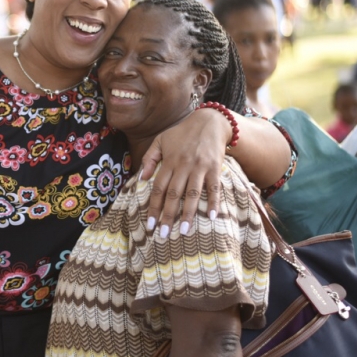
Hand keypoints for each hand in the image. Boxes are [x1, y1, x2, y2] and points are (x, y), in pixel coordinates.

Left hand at [138, 108, 229, 235]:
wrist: (210, 121)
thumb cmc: (182, 133)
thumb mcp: (161, 140)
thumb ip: (149, 158)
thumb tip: (141, 179)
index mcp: (169, 161)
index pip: (159, 188)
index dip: (154, 207)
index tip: (150, 225)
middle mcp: (183, 165)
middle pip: (173, 194)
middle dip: (168, 216)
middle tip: (163, 235)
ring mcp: (200, 167)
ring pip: (192, 194)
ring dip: (187, 213)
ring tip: (183, 231)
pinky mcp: (215, 167)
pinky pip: (214, 187)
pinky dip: (213, 201)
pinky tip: (211, 216)